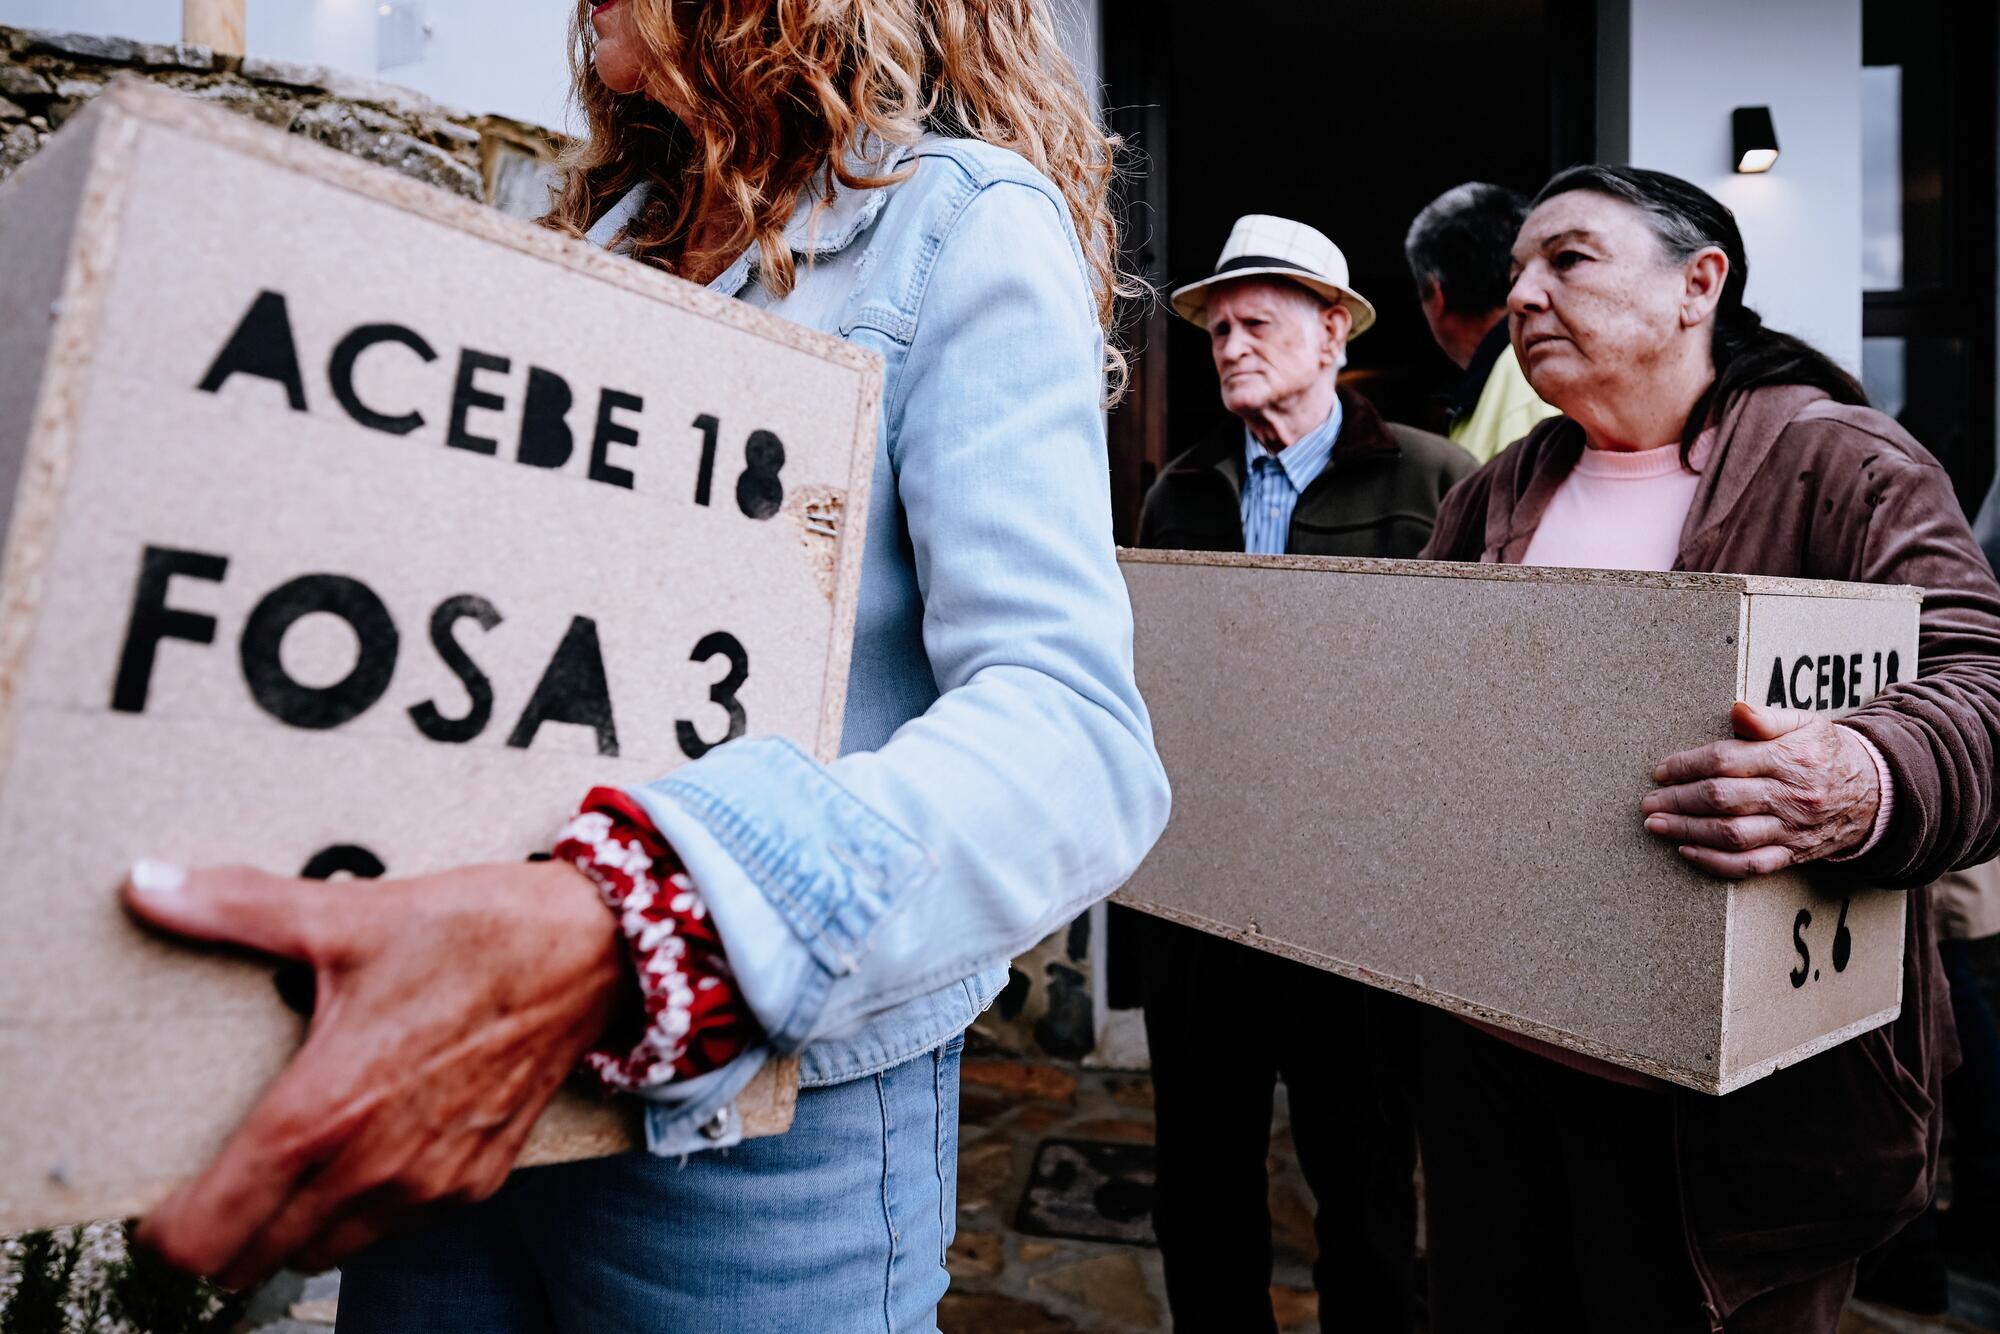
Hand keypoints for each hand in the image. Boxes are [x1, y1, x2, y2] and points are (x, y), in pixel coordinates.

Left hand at [122, 858, 625, 1288]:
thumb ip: (235, 907)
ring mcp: (429, 1186)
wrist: (592, 950)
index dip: (165, 1233)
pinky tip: (370, 1145)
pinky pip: (394, 1227)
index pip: (207, 1236)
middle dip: (221, 1235)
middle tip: (214, 1184)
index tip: (158, 1203)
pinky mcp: (475, 1182)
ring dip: (294, 1228)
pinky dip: (366, 1207)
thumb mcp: (344, 916)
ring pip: (323, 1255)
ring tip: (289, 1168)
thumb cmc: (475, 932)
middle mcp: (372, 1169)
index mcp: (322, 1113)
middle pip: (252, 1263)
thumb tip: (148, 884)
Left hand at [1641, 701, 1881, 878]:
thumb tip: (1737, 709)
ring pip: (1731, 835)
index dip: (1688, 766)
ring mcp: (1791, 828)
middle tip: (1647, 802)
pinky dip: (1715, 862)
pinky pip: (1750, 865)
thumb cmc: (1827, 752)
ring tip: (1656, 825)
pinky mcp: (1793, 853)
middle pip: (1722, 799)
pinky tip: (1687, 851)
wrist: (1876, 793)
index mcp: (1789, 758)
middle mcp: (1789, 795)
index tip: (1662, 770)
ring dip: (1687, 831)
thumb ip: (1768, 718)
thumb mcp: (1806, 723)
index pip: (1726, 761)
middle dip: (1678, 801)